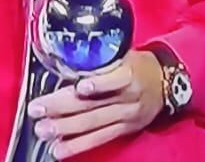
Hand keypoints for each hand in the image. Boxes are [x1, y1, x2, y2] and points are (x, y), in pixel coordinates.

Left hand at [27, 51, 166, 158]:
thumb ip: (99, 60)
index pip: (113, 79)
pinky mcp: (124, 130)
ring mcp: (126, 116)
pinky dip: (78, 145)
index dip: (98, 84)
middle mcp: (129, 97)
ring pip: (94, 124)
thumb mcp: (123, 54)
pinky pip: (100, 139)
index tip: (79, 86)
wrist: (166, 83)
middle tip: (38, 109)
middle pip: (95, 103)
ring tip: (43, 130)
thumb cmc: (138, 65)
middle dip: (63, 107)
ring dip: (66, 129)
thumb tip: (65, 61)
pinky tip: (59, 150)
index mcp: (129, 73)